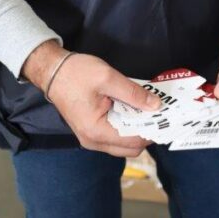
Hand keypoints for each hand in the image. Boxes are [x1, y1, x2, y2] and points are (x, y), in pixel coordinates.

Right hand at [22, 41, 161, 156]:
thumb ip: (133, 93)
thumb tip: (156, 105)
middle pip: (130, 147)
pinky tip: (132, 107)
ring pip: (123, 143)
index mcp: (97, 131)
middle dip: (146, 131)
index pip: (134, 141)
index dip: (152, 129)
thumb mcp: (108, 78)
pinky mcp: (90, 130)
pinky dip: (126, 124)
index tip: (167, 116)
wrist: (52, 70)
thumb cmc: (77, 73)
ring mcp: (90, 138)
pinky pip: (114, 135)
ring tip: (147, 107)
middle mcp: (93, 141)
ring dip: (137, 128)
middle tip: (158, 111)